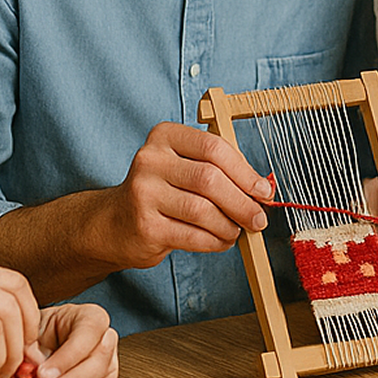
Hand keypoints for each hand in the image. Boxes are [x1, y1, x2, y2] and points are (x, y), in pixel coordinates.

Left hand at [24, 303, 117, 377]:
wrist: (48, 338)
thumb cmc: (45, 330)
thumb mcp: (33, 332)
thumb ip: (31, 349)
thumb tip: (30, 368)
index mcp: (91, 317)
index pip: (86, 336)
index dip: (65, 358)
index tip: (43, 373)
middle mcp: (106, 336)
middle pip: (99, 362)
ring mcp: (109, 357)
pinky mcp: (106, 377)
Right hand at [99, 121, 270, 267]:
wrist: (113, 223)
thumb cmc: (162, 191)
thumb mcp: (185, 167)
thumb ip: (220, 170)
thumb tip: (262, 189)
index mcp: (165, 136)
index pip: (213, 147)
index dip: (244, 171)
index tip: (263, 190)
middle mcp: (150, 161)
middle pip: (209, 179)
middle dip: (242, 202)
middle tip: (259, 219)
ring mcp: (143, 194)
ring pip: (202, 211)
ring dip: (229, 225)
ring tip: (237, 231)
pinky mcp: (145, 226)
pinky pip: (193, 236)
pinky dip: (215, 241)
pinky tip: (222, 241)